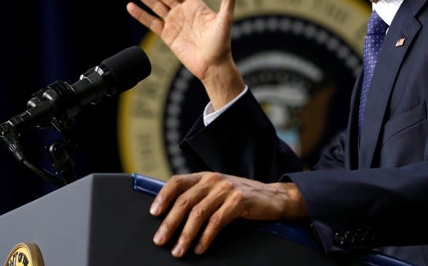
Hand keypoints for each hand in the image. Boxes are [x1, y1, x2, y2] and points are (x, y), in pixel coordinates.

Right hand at [126, 0, 244, 106]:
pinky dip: (141, 15)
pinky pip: (151, 23)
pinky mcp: (168, 36)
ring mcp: (174, 23)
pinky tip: (130, 6)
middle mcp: (183, 11)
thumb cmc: (222, 43)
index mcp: (195, 4)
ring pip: (155, 5)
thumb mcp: (226, 19)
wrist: (213, 66)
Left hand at [149, 172, 307, 256]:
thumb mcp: (219, 191)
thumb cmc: (242, 198)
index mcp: (206, 176)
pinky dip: (206, 237)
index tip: (153, 213)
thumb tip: (173, 215)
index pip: (177, 181)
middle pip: (185, 201)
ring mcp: (227, 189)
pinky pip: (217, 221)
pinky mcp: (239, 201)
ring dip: (186, 234)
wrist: (274, 197)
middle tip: (160, 241)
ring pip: (199, 213)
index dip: (163, 196)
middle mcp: (214, 179)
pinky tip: (200, 248)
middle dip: (170, 223)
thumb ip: (200, 196)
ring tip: (178, 251)